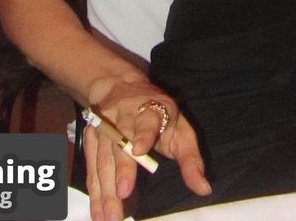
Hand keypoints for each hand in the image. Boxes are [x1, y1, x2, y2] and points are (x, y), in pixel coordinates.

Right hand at [84, 77, 210, 220]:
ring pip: (103, 157)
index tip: (139, 150)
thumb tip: (204, 189)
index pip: (147, 120)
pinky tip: (98, 212)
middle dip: (122, 169)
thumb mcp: (180, 129)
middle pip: (121, 142)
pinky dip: (94, 191)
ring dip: (105, 187)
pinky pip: (92, 167)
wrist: (122, 87)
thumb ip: (191, 159)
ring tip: (110, 215)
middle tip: (123, 194)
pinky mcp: (91, 137)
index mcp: (151, 109)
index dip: (143, 134)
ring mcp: (105, 126)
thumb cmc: (159, 115)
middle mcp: (124, 116)